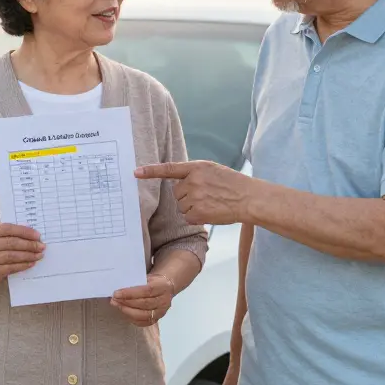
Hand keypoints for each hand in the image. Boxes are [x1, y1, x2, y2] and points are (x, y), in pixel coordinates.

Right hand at [0, 223, 44, 283]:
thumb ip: (7, 233)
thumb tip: (31, 233)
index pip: (7, 228)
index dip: (23, 231)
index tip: (37, 235)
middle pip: (11, 242)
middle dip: (29, 244)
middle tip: (41, 246)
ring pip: (13, 256)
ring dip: (29, 255)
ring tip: (39, 255)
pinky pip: (11, 267)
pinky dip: (23, 265)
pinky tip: (31, 263)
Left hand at [110, 273, 174, 326]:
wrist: (165, 288)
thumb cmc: (152, 281)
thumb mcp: (147, 277)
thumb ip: (136, 282)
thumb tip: (119, 288)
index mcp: (162, 286)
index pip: (146, 291)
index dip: (130, 293)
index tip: (116, 293)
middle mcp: (164, 301)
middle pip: (144, 304)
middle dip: (126, 302)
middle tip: (114, 300)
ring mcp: (161, 312)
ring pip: (143, 315)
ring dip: (127, 311)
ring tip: (117, 305)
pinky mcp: (157, 319)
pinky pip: (143, 322)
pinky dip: (132, 318)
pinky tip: (124, 312)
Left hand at [134, 160, 250, 225]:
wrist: (248, 198)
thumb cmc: (232, 184)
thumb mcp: (212, 170)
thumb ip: (194, 173)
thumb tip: (179, 180)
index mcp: (197, 167)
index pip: (169, 168)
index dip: (151, 171)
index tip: (136, 172)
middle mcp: (193, 181)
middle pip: (176, 192)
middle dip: (187, 195)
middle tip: (205, 194)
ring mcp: (195, 197)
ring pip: (181, 205)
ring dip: (192, 206)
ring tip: (210, 202)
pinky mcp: (198, 212)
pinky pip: (187, 216)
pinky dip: (196, 216)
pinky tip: (210, 211)